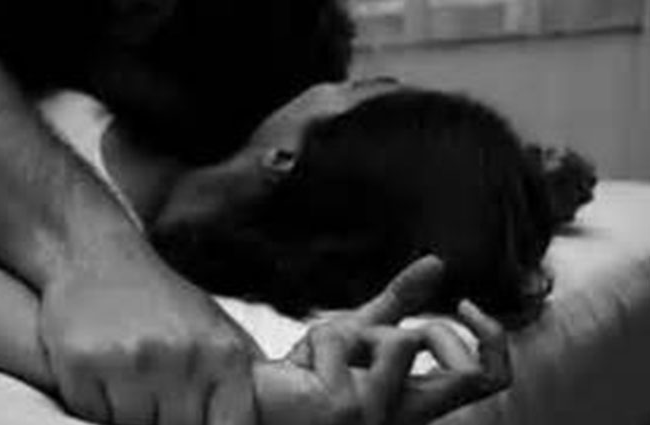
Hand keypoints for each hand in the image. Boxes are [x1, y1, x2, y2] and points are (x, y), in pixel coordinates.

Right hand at [39, 248, 261, 424]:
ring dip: (125, 413)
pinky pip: (90, 414)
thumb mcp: (220, 335)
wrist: (98, 258)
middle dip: (164, 418)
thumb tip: (264, 422)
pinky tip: (100, 370)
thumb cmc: (165, 305)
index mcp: (225, 355)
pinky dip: (93, 402)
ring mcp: (132, 361)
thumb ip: (244, 384)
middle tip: (155, 387)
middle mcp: (183, 357)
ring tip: (127, 376)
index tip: (196, 414)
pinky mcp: (83, 363)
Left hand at [282, 256, 510, 424]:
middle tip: (394, 330)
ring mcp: (377, 417)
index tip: (464, 304)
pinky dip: (323, 339)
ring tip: (324, 353)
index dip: (494, 339)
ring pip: (402, 340)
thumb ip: (399, 303)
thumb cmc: (305, 377)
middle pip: (475, 375)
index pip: (490, 378)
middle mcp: (406, 416)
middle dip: (439, 330)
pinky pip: (347, 340)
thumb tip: (438, 262)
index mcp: (416, 401)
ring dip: (358, 330)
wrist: (252, 403)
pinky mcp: (345, 408)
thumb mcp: (358, 333)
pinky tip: (301, 366)